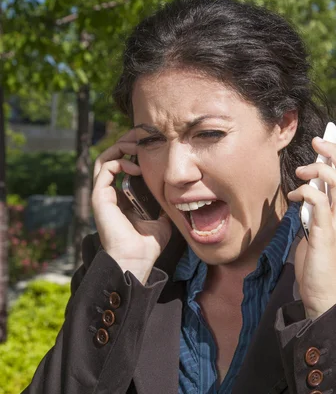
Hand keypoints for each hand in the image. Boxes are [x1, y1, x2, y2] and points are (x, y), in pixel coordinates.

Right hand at [92, 130, 171, 283]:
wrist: (136, 259)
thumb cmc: (148, 244)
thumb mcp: (162, 217)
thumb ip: (164, 203)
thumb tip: (178, 192)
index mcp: (122, 197)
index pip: (124, 165)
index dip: (134, 152)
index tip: (151, 143)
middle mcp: (110, 193)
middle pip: (112, 157)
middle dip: (126, 142)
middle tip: (142, 135)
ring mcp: (103, 194)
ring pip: (105, 158)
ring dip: (121, 147)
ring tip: (137, 146)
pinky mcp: (99, 196)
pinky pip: (105, 168)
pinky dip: (120, 162)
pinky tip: (135, 167)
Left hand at [287, 137, 335, 318]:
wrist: (324, 299)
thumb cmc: (319, 267)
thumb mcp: (321, 233)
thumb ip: (318, 213)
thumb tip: (307, 193)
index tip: (330, 147)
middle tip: (318, 142)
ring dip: (320, 169)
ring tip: (301, 170)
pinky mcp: (324, 236)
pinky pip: (320, 204)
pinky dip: (307, 192)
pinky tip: (294, 196)